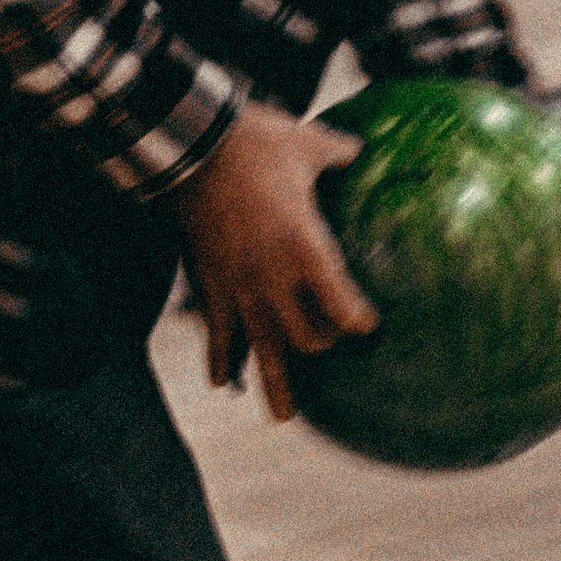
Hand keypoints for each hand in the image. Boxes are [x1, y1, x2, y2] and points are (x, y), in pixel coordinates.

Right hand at [173, 99, 376, 423]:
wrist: (193, 147)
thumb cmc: (255, 143)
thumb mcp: (307, 143)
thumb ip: (338, 153)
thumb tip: (359, 150)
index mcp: (306, 248)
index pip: (342, 305)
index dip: (358, 322)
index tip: (367, 325)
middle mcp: (275, 278)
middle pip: (306, 338)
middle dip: (321, 345)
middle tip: (328, 342)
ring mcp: (239, 287)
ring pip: (262, 352)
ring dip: (275, 386)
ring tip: (286, 417)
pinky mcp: (209, 285)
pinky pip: (215, 335)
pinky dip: (218, 361)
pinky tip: (220, 381)